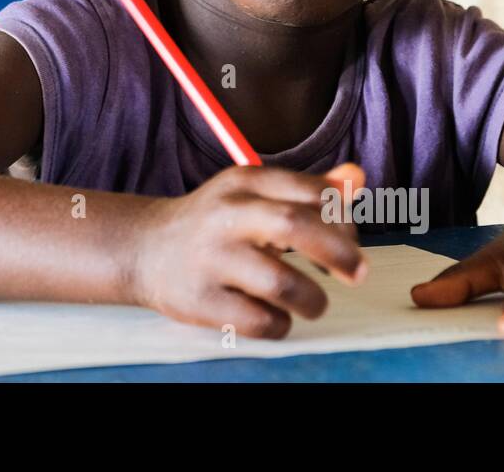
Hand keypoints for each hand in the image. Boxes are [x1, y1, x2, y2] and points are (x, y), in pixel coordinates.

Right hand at [130, 164, 366, 338]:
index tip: (349, 239)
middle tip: (357, 273)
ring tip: (313, 303)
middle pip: (295, 226)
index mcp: (245, 182)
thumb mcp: (257, 194)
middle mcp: (226, 214)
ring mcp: (210, 258)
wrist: (145, 248)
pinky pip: (259, 321)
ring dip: (313, 299)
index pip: (312, 191)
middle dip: (341, 253)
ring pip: (281, 282)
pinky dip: (280, 324)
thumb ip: (310, 189)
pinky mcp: (199, 300)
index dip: (344, 219)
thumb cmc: (217, 223)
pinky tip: (275, 316)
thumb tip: (358, 178)